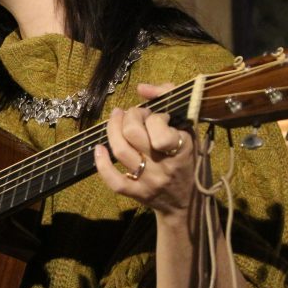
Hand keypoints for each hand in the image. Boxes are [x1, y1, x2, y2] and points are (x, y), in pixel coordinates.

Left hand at [93, 83, 195, 220]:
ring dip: (113, 129)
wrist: (188, 200)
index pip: (158, 125)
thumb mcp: (189, 128)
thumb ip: (169, 98)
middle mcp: (164, 164)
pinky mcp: (137, 194)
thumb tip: (141, 88)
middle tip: (132, 113)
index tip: (155, 115)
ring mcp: (149, 180)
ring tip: (116, 119)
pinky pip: (113, 180)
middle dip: (129, 116)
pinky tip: (99, 149)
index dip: (153, 115)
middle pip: (133, 133)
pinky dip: (102, 163)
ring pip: (121, 151)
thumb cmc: (188, 158)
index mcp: (182, 147)